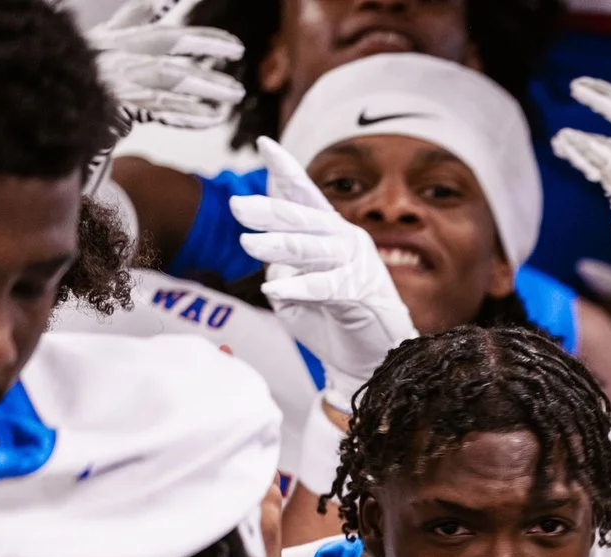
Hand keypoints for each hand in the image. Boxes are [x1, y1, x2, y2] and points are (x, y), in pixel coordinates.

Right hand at [87, 0, 244, 133]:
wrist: (55, 100)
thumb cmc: (82, 72)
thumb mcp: (105, 39)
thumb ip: (133, 19)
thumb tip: (160, 2)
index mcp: (117, 38)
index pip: (161, 28)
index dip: (196, 30)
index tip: (234, 45)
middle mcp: (119, 53)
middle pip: (169, 43)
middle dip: (206, 45)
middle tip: (238, 52)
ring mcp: (119, 79)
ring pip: (170, 76)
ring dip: (205, 84)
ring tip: (235, 93)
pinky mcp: (118, 105)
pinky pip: (161, 108)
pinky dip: (188, 113)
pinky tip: (212, 117)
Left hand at [233, 138, 418, 406]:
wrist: (372, 358)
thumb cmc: (333, 321)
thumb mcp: (295, 292)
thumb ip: (282, 273)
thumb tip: (272, 267)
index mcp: (329, 233)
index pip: (303, 196)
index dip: (285, 170)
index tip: (264, 143)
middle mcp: (345, 240)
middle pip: (303, 217)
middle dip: (269, 210)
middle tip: (238, 207)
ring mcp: (356, 264)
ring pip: (312, 248)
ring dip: (279, 246)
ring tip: (249, 244)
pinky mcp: (360, 292)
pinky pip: (325, 286)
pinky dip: (299, 287)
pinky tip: (274, 289)